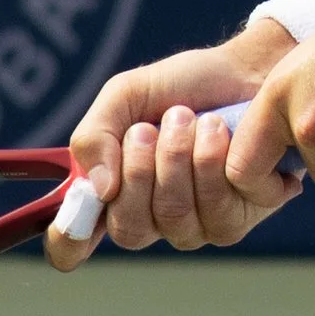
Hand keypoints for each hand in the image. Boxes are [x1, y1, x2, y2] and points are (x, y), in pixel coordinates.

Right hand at [43, 17, 299, 271]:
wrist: (247, 70)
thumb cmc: (184, 86)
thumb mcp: (126, 96)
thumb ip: (94, 136)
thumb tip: (97, 191)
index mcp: (112, 195)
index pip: (73, 245)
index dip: (67, 240)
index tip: (77, 214)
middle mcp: (151, 219)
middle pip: (129, 230)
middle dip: (139, 172)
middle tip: (150, 128)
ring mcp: (195, 225)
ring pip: (174, 218)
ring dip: (178, 158)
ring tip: (193, 118)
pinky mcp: (238, 219)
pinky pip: (218, 212)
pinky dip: (214, 160)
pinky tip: (221, 132)